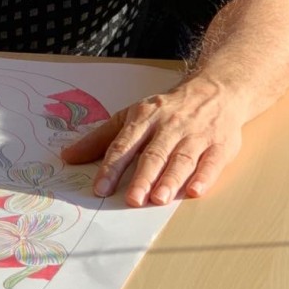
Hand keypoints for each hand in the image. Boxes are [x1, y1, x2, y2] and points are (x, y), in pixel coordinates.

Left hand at [60, 76, 242, 206]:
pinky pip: (212, 162)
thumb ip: (100, 139)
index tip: (100, 188)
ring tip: (159, 199)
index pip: (125, 144)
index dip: (112, 167)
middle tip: (132, 199)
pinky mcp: (220, 145)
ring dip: (171, 179)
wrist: (216, 89)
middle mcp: (170, 126)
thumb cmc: (167, 109)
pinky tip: (195, 191)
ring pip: (182, 158)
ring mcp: (196, 135)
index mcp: (145, 118)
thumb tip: (68, 156)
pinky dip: (205, 177)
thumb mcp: (131, 116)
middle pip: (154, 153)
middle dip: (143, 177)